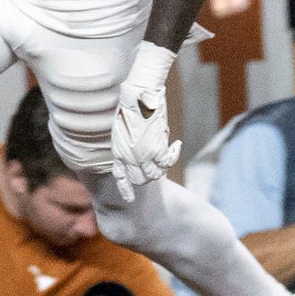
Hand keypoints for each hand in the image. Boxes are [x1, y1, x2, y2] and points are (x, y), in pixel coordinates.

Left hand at [110, 43, 179, 203]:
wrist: (137, 96)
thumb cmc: (130, 106)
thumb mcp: (122, 128)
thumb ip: (127, 142)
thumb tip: (137, 146)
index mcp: (118, 151)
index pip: (120, 177)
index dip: (126, 189)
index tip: (129, 199)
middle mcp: (128, 157)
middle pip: (139, 180)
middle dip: (148, 177)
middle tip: (158, 168)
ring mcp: (142, 156)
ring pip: (154, 175)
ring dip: (161, 167)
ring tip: (167, 152)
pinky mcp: (155, 150)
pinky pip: (167, 162)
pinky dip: (173, 154)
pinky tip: (176, 144)